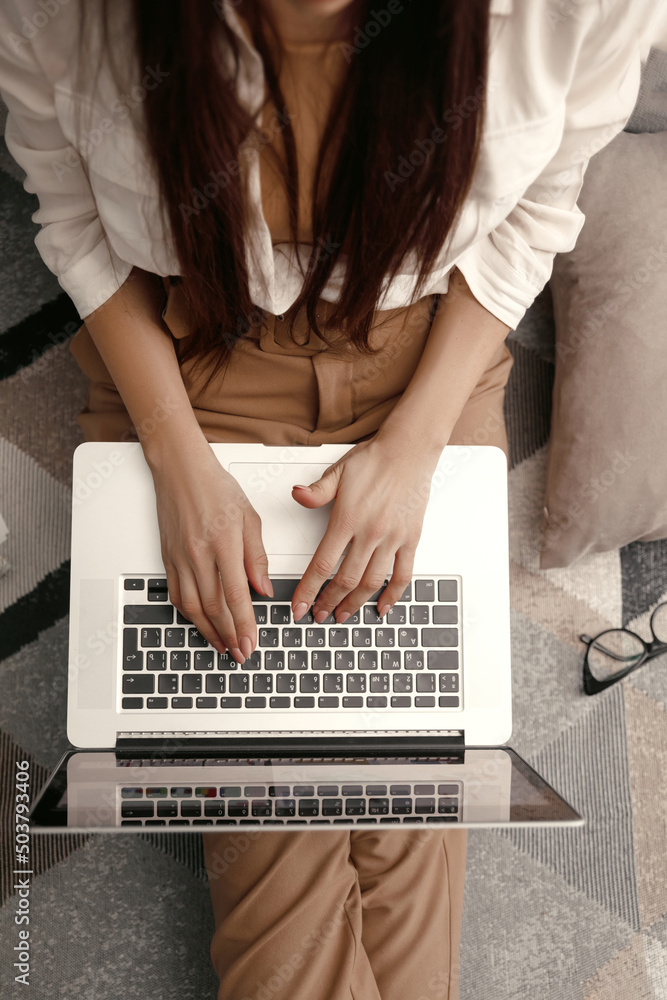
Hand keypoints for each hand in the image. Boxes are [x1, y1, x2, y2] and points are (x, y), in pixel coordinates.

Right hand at [149, 440, 270, 662]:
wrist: (180, 471)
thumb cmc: (216, 488)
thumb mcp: (250, 518)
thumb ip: (257, 557)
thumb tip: (264, 589)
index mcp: (224, 544)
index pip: (235, 595)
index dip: (244, 624)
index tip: (252, 643)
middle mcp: (198, 554)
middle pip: (214, 607)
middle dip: (230, 635)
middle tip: (241, 653)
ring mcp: (180, 559)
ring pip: (193, 607)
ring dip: (209, 631)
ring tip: (223, 645)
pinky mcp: (168, 559)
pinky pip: (177, 595)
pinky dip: (190, 614)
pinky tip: (201, 623)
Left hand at [290, 437, 440, 623]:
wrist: (410, 450)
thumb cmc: (375, 459)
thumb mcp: (338, 473)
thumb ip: (316, 492)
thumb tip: (296, 496)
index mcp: (347, 519)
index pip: (322, 565)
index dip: (308, 590)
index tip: (299, 607)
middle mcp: (370, 533)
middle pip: (345, 580)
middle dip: (328, 602)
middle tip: (318, 615)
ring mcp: (392, 538)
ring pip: (372, 582)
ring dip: (355, 604)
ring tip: (342, 615)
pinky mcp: (411, 538)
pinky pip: (403, 574)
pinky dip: (392, 595)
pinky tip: (382, 607)